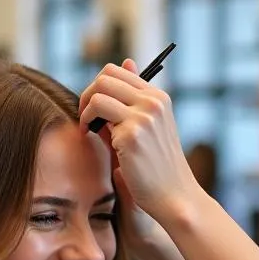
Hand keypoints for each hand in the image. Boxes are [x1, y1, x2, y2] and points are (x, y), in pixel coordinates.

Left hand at [79, 60, 200, 222]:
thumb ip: (133, 99)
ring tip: (87, 128)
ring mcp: (144, 117)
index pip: (118, 71)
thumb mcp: (150, 125)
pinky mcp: (132, 135)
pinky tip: (93, 141)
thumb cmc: (157, 165)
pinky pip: (97, 116)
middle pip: (105, 77)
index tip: (95, 108)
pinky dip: (88, 126)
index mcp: (159, 97)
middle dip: (87, 95)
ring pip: (98, 93)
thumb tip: (126, 63)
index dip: (98, 88)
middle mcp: (153, 102)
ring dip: (85, 110)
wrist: (173, 196)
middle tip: (86, 117)